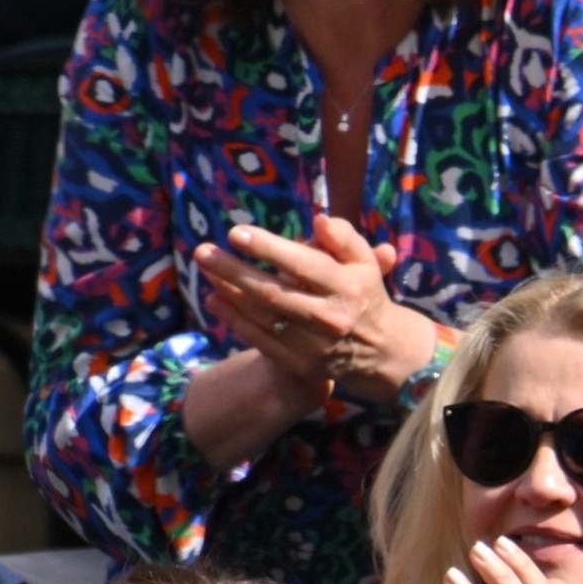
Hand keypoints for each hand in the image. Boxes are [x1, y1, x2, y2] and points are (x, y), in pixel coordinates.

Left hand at [194, 215, 439, 402]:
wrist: (379, 351)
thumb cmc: (362, 293)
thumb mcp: (363, 262)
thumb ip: (343, 237)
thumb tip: (319, 219)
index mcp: (347, 288)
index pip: (304, 265)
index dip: (269, 249)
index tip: (236, 232)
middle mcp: (330, 318)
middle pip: (274, 293)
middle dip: (234, 271)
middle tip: (203, 251)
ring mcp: (313, 345)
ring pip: (262, 316)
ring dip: (228, 292)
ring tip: (205, 269)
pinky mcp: (300, 364)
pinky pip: (259, 339)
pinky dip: (233, 319)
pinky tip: (214, 299)